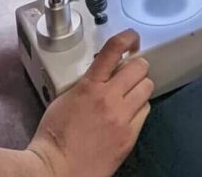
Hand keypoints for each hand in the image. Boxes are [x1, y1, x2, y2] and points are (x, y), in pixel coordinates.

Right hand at [26, 31, 151, 176]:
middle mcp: (110, 98)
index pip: (115, 49)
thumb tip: (104, 74)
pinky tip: (128, 114)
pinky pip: (145, 111)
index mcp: (90, 86)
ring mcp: (122, 117)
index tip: (132, 39)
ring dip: (139, 88)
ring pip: (147, 87)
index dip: (128, 38)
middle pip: (140, 67)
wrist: (55, 171)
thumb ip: (88, 82)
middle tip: (128, 75)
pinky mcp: (130, 135)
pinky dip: (139, 109)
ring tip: (128, 95)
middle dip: (136, 68)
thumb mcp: (65, 98)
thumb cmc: (54, 137)